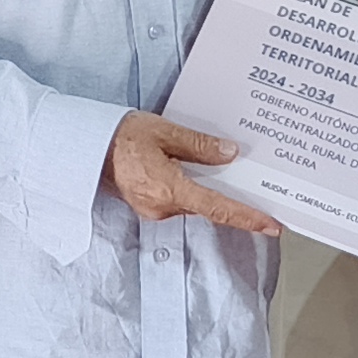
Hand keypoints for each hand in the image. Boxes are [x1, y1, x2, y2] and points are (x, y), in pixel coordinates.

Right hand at [108, 111, 280, 236]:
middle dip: (231, 199)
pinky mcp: (147, 205)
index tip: (271, 225)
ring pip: (192, 202)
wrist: (85, 147)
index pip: (217, 208)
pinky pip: (178, 199)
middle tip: (257, 191)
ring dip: (207, 190)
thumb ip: (199, 146)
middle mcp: (162, 207)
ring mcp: (153, 209)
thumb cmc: (120, 136)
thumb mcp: (164, 132)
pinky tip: (193, 172)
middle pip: (207, 206)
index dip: (247, 218)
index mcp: (169, 189)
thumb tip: (229, 154)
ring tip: (221, 169)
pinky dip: (191, 189)